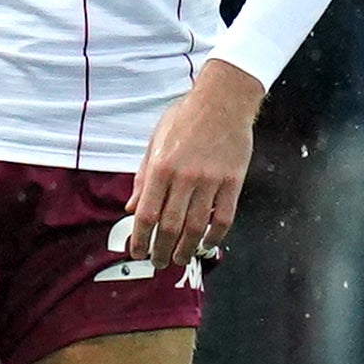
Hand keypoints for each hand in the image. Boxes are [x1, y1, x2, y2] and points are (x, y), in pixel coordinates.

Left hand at [125, 59, 262, 273]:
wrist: (223, 100)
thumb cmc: (186, 118)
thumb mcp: (155, 141)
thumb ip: (143, 177)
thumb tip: (130, 207)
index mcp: (161, 167)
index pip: (146, 213)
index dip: (140, 238)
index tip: (136, 252)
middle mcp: (184, 177)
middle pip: (170, 226)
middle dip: (161, 250)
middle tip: (157, 263)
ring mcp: (210, 181)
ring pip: (196, 226)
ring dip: (186, 249)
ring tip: (179, 260)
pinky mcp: (232, 182)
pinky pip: (223, 217)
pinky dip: (214, 236)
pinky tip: (206, 244)